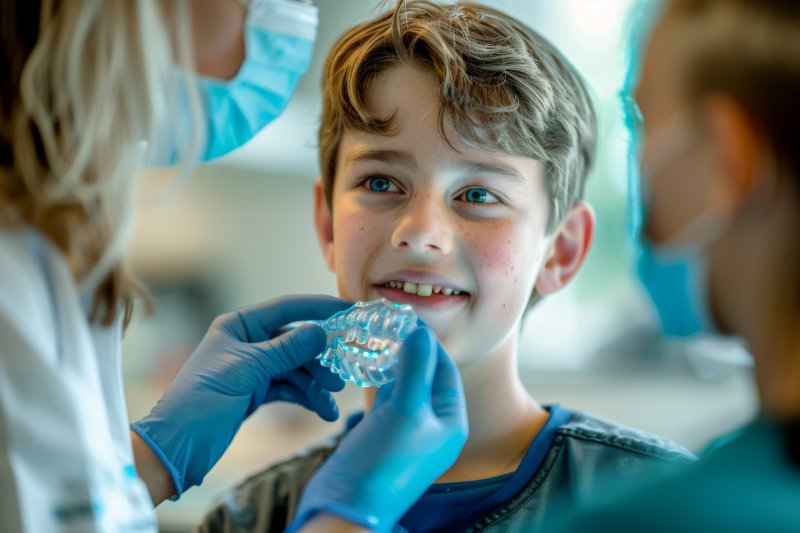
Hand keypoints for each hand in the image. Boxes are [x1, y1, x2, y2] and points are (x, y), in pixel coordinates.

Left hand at [131, 294, 350, 497]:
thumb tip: (320, 332)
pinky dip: (306, 397)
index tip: (348, 311)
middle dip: (319, 359)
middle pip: (295, 342)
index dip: (317, 308)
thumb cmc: (202, 399)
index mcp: (238, 326)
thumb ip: (286, 350)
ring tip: (329, 402)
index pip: (286, 308)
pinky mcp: (256, 393)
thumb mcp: (247, 370)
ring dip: (315, 384)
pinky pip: (289, 388)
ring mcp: (253, 369)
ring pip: (295, 368)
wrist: (177, 446)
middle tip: (341, 375)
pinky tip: (321, 410)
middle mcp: (248, 343)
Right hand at [288, 326, 468, 532]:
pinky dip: (380, 375)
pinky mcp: (382, 431)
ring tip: (379, 332)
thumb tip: (421, 330)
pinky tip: (368, 358)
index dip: (429, 342)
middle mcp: (433, 424)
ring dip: (395, 359)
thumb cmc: (384, 463)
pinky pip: (387, 395)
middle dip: (411, 348)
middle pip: (426, 374)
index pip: (445, 369)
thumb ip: (414, 368)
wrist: (348, 504)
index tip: (408, 316)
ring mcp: (407, 428)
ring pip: (405, 383)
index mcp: (451, 421)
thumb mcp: (404, 410)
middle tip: (391, 319)